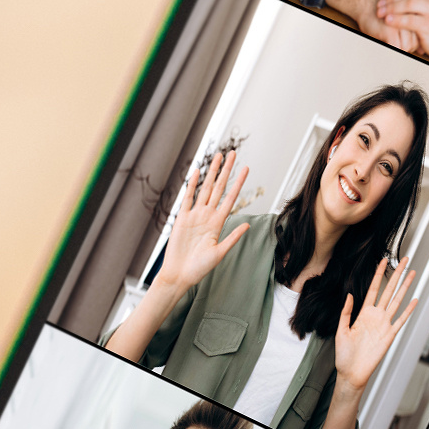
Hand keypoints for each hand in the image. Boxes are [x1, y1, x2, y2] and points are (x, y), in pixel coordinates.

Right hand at [152, 140, 252, 291]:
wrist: (179, 274)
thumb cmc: (199, 269)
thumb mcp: (219, 254)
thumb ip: (233, 238)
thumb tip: (248, 225)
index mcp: (218, 224)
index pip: (231, 198)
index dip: (238, 183)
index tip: (247, 168)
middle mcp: (208, 216)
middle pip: (219, 188)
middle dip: (226, 170)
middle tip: (233, 153)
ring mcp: (195, 216)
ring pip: (205, 188)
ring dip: (211, 172)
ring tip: (217, 156)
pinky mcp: (182, 218)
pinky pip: (187, 198)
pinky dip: (192, 185)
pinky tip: (197, 172)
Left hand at [328, 247, 415, 405]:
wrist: (351, 373)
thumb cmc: (344, 355)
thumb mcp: (341, 330)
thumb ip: (346, 312)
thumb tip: (349, 294)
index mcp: (363, 313)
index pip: (373, 288)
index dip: (378, 274)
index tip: (382, 261)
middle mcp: (375, 316)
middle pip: (388, 290)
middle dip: (397, 274)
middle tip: (404, 260)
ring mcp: (384, 325)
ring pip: (397, 301)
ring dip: (405, 287)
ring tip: (412, 273)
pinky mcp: (389, 336)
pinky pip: (400, 320)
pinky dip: (408, 311)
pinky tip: (415, 300)